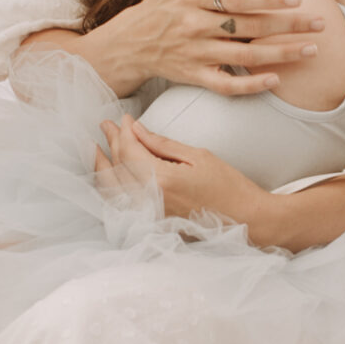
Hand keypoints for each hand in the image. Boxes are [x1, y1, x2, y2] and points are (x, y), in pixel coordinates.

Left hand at [95, 117, 263, 227]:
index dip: (123, 132)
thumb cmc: (229, 187)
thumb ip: (162, 144)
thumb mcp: (198, 156)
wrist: (247, 220)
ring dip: (103, 167)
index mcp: (162, 181)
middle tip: (106, 126)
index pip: (130, 151)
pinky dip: (112, 188)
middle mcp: (150, 201)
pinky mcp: (151, 225)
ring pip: (112, 190)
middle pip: (118, 168)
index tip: (123, 118)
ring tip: (97, 149)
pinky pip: (121, 205)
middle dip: (110, 144)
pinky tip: (110, 177)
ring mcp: (148, 216)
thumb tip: (135, 129)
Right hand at [129, 0, 326, 93]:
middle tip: (320, 23)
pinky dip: (250, 86)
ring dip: (281, 54)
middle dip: (288, 26)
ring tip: (311, 50)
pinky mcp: (193, 77)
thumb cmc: (159, 5)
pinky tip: (276, 80)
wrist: (128, 44)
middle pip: (248, 26)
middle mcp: (194, 25)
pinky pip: (225, 85)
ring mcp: (194, 54)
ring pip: (244, 57)